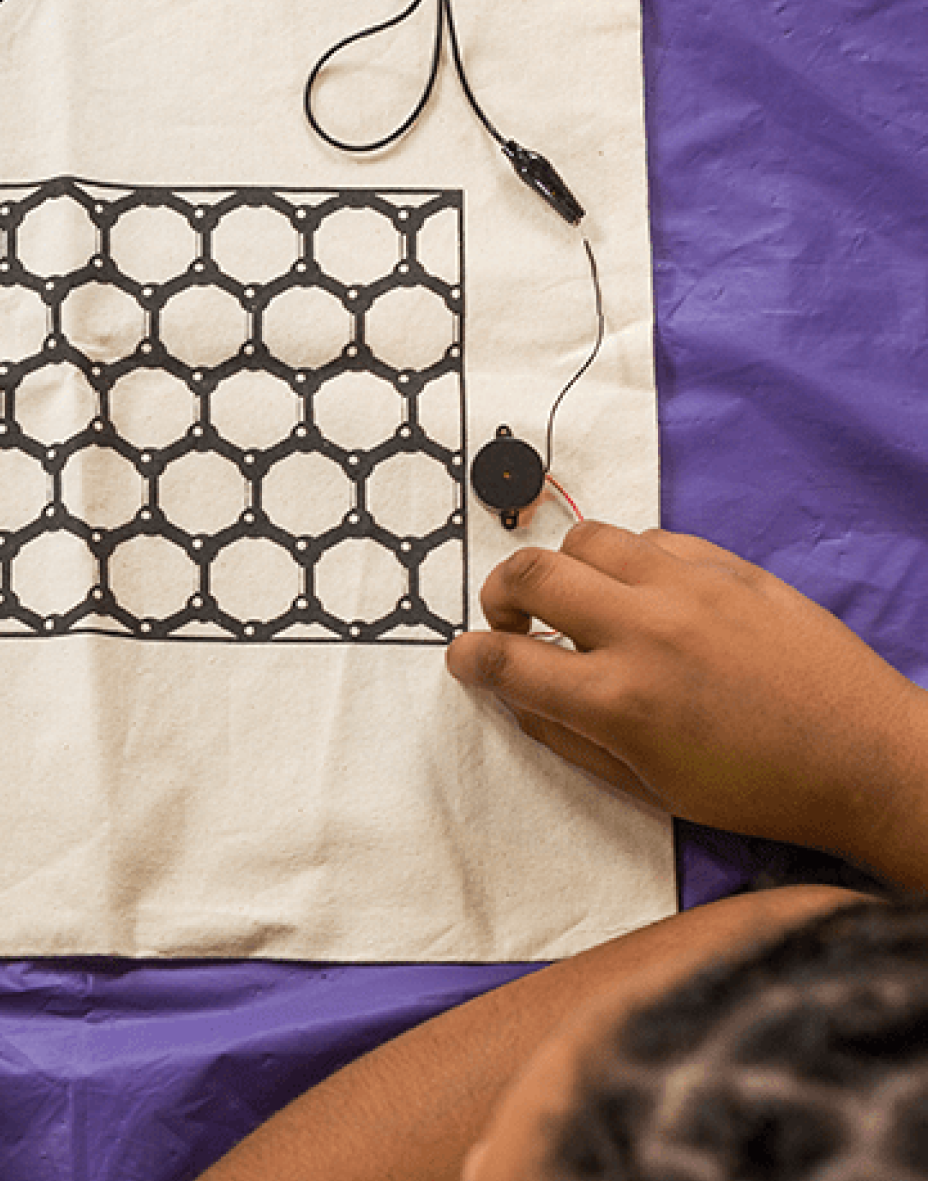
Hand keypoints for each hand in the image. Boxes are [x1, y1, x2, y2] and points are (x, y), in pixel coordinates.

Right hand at [445, 521, 927, 890]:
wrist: (864, 758)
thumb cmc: (756, 789)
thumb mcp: (646, 787)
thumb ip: (568, 737)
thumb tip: (517, 695)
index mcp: (618, 701)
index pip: (504, 662)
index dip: (466, 659)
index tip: (463, 659)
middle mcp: (645, 633)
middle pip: (530, 575)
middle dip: (498, 596)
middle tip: (509, 620)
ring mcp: (689, 591)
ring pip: (587, 538)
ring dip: (564, 568)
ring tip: (577, 600)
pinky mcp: (730, 569)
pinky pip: (651, 539)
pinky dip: (627, 562)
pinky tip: (641, 595)